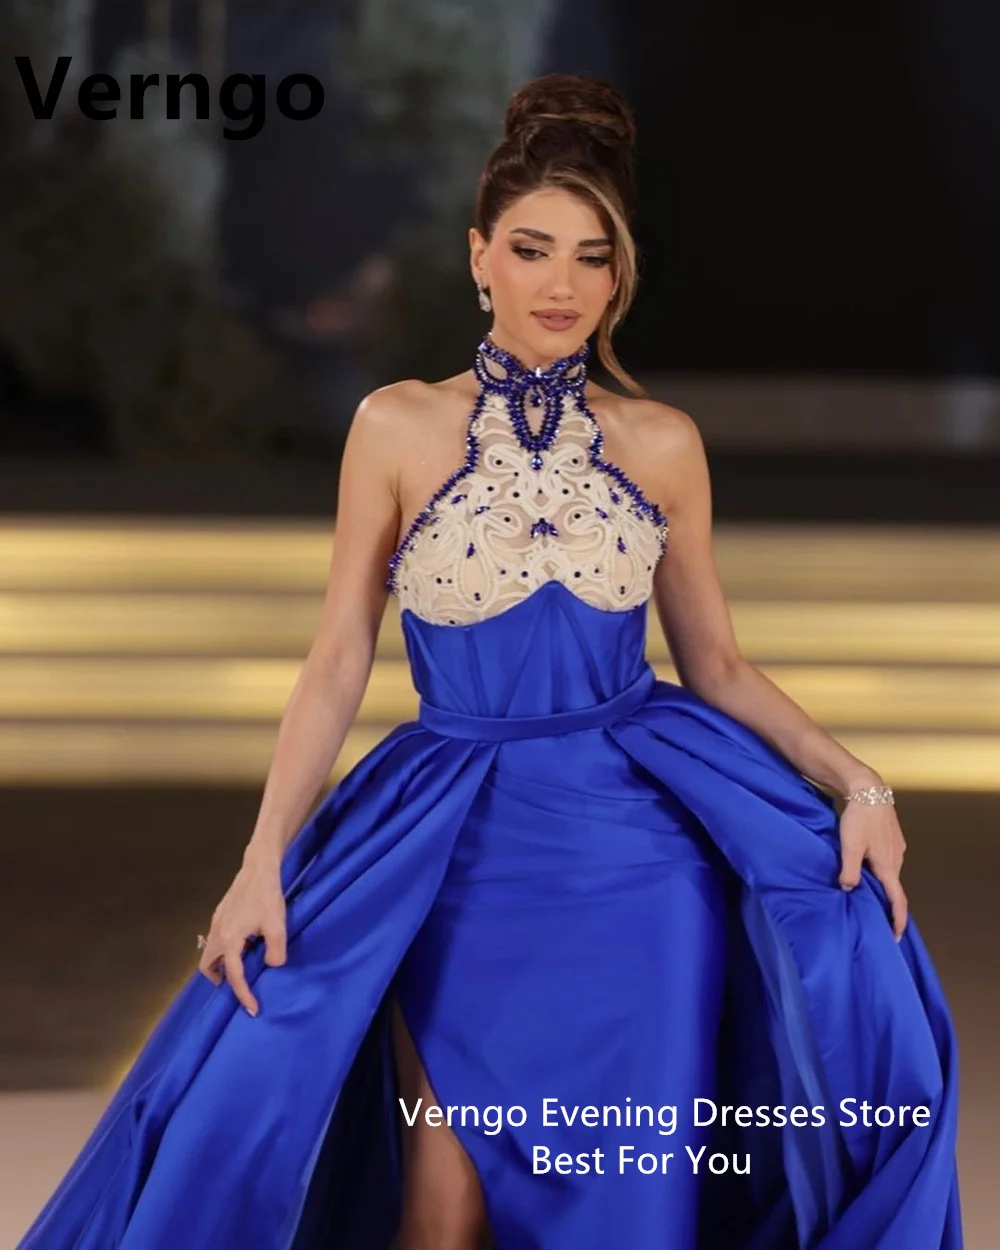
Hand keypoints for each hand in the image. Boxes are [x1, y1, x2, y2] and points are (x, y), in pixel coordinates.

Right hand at [197, 859, 286, 1015]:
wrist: (258, 868)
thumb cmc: (268, 897)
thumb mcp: (278, 927)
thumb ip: (275, 952)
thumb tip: (271, 965)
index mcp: (229, 940)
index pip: (234, 976)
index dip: (243, 995)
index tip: (253, 1009)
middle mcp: (217, 933)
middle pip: (207, 966)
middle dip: (220, 980)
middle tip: (238, 986)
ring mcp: (215, 922)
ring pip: (209, 953)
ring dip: (221, 965)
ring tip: (241, 967)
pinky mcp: (219, 914)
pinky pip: (215, 940)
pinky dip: (224, 951)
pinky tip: (243, 945)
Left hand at [838, 797, 907, 940]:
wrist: (869, 789)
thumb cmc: (859, 818)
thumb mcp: (850, 845)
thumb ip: (850, 870)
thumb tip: (849, 889)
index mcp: (888, 865)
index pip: (898, 899)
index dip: (897, 919)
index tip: (895, 936)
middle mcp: (897, 859)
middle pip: (893, 888)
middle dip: (886, 903)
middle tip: (874, 917)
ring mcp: (897, 849)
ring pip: (889, 873)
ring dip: (881, 885)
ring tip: (867, 894)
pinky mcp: (892, 839)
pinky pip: (887, 861)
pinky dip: (879, 870)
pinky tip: (865, 868)